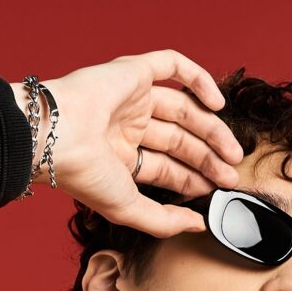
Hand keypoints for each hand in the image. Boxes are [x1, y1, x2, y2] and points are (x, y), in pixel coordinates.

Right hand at [30, 50, 246, 234]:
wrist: (57, 136)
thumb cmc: (83, 174)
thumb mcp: (128, 208)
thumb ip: (164, 220)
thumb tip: (198, 224)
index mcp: (119, 158)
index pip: (167, 167)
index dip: (194, 178)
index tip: (217, 190)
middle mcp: (125, 127)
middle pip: (179, 140)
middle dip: (208, 158)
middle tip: (232, 173)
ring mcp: (130, 98)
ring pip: (183, 108)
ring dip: (212, 128)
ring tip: (234, 150)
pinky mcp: (132, 71)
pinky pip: (172, 66)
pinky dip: (199, 79)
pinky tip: (218, 103)